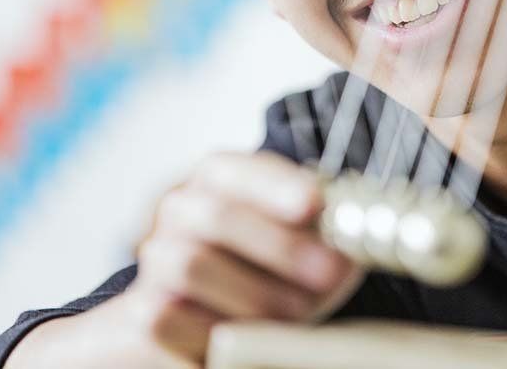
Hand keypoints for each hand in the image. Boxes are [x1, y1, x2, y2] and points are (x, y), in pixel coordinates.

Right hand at [6, 151, 360, 367]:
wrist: (206, 306)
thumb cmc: (276, 264)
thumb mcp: (303, 234)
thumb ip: (323, 223)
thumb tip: (362, 229)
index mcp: (217, 176)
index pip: (236, 167)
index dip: (274, 184)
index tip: (314, 204)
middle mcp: (179, 209)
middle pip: (215, 217)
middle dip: (279, 247)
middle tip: (330, 273)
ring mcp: (156, 260)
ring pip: (188, 266)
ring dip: (253, 293)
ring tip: (302, 313)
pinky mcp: (143, 313)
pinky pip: (165, 319)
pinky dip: (214, 332)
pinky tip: (254, 337)